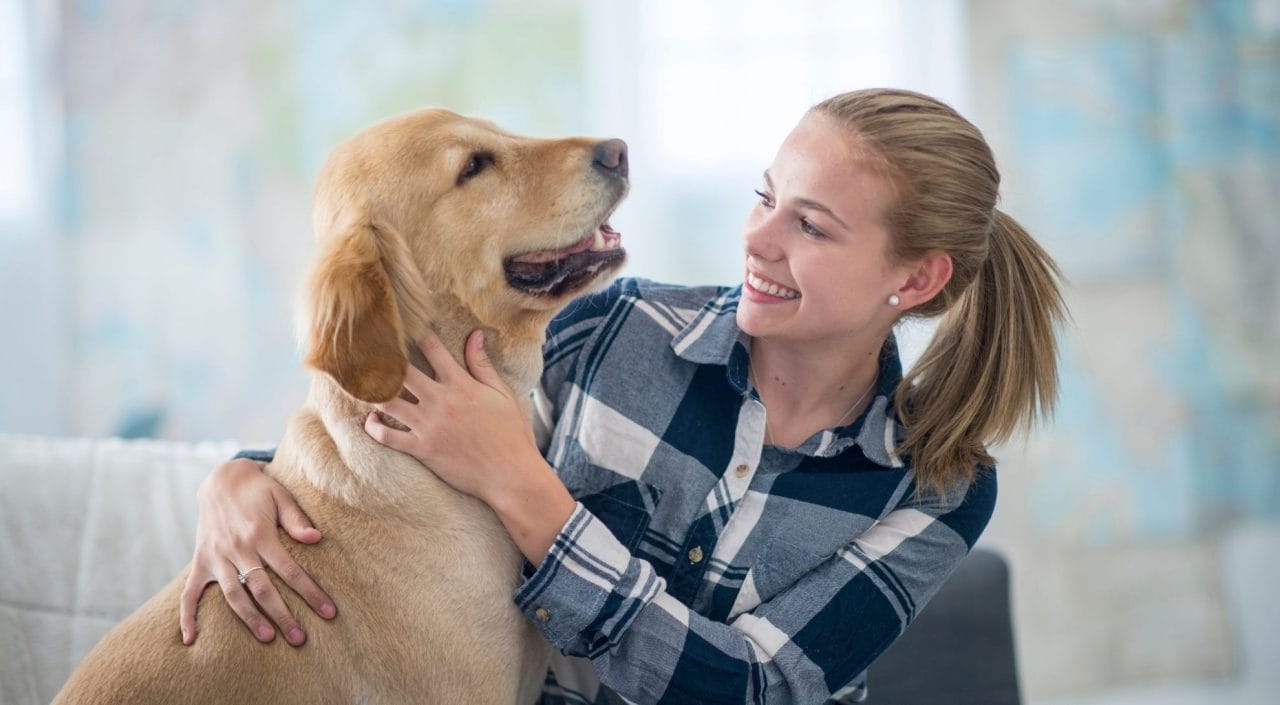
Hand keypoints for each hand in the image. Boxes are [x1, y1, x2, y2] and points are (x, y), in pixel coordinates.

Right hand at [179, 458, 336, 645]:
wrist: (222, 479)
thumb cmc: (259, 490)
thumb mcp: (281, 496)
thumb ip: (297, 519)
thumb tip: (317, 538)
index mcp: (260, 534)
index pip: (289, 570)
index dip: (310, 592)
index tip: (328, 612)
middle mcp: (236, 548)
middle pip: (262, 589)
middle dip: (282, 615)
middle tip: (299, 639)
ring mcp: (215, 556)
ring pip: (232, 595)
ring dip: (249, 619)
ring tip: (267, 638)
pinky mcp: (200, 561)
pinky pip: (188, 593)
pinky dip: (187, 616)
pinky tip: (190, 639)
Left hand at [364, 330, 543, 503]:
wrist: (510, 475)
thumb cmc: (510, 434)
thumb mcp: (502, 394)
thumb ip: (482, 365)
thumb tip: (474, 335)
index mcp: (461, 385)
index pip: (432, 348)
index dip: (416, 333)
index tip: (404, 327)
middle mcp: (441, 401)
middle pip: (401, 371)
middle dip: (385, 359)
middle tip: (373, 354)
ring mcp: (429, 426)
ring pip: (387, 401)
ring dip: (374, 392)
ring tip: (368, 385)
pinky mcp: (422, 449)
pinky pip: (387, 437)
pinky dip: (374, 427)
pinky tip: (372, 420)